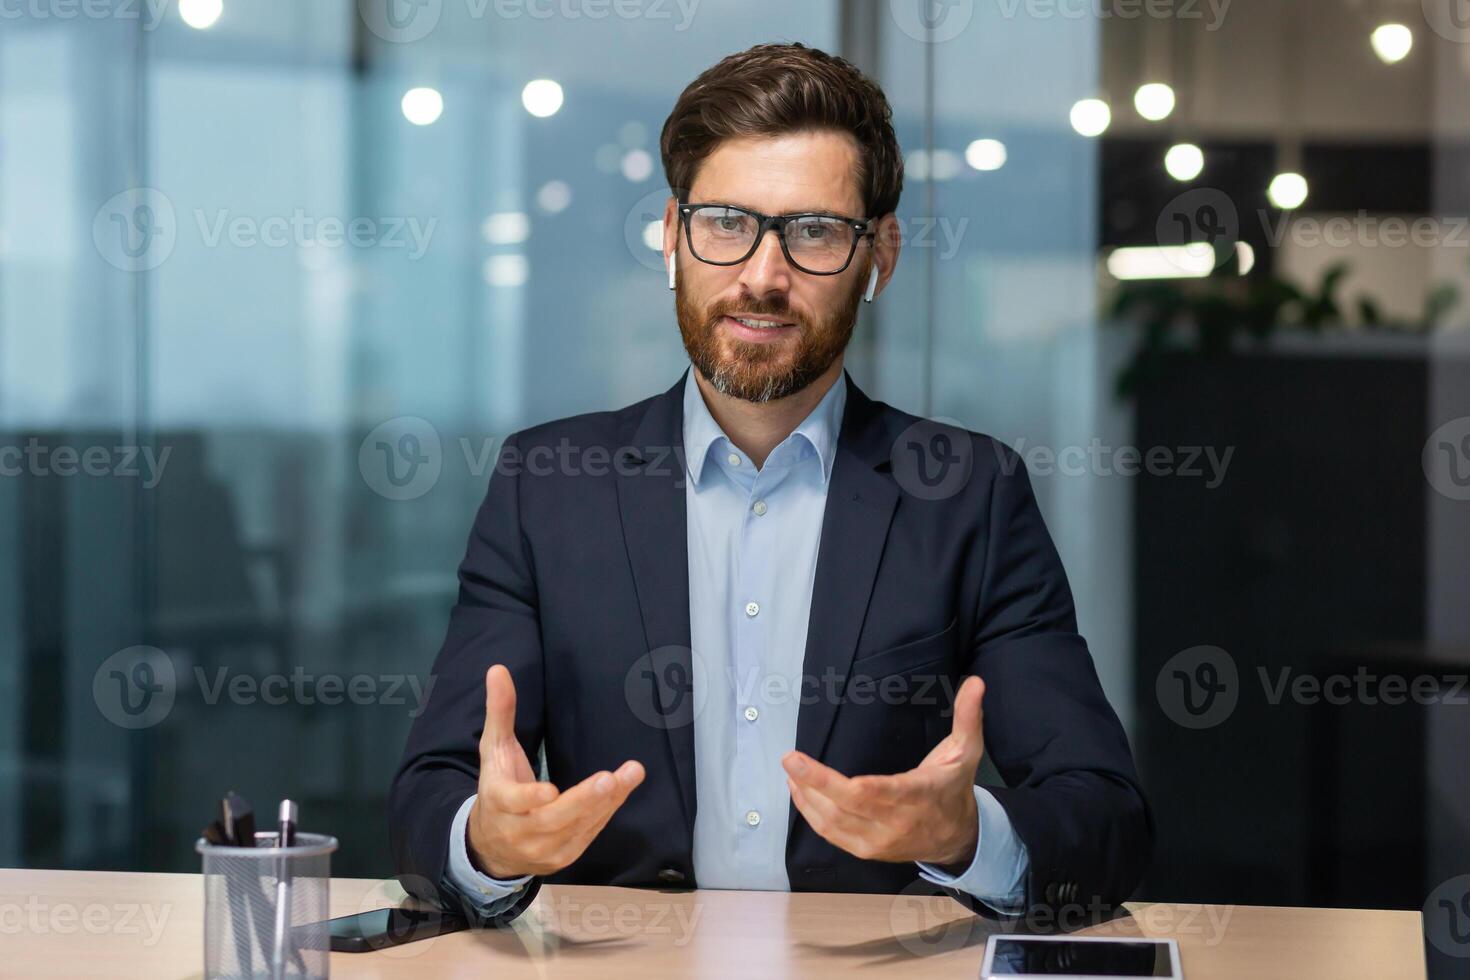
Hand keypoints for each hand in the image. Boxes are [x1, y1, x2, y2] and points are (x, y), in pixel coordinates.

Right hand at [467, 664, 644, 877]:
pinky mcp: (564, 857)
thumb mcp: (494, 750)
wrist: (491, 847)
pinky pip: (589, 833)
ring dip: (607, 801)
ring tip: (631, 774)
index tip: (550, 790)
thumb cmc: (496, 788)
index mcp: (500, 803)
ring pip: (578, 826)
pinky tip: (623, 788)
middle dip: (584, 799)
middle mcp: (521, 831)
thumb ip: (500, 711)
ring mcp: (544, 849)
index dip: (531, 799)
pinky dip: (607, 810)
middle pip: (554, 819)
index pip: (514, 802)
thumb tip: (498, 669)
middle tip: (610, 777)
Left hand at [782, 675, 985, 867]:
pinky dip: (811, 815)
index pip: (880, 792)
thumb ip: (968, 717)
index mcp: (918, 795)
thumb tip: (976, 683)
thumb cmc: (954, 788)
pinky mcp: (867, 851)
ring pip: (834, 824)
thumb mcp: (966, 752)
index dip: (849, 786)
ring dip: (807, 798)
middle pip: (847, 807)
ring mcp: (879, 842)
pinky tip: (800, 793)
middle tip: (790, 759)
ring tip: (791, 772)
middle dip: (815, 783)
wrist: (958, 839)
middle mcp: (896, 823)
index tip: (819, 768)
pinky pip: (832, 836)